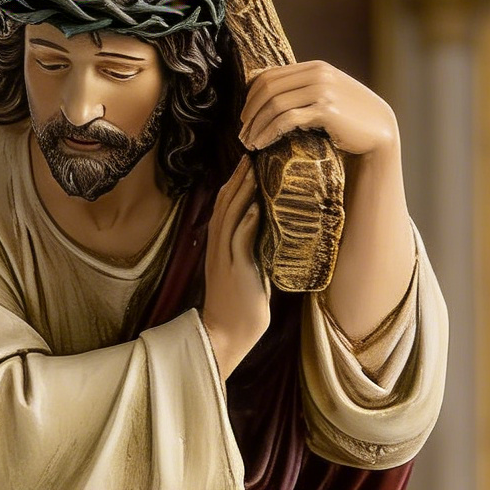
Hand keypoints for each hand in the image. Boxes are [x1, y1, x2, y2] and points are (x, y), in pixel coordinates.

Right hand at [200, 157, 270, 378]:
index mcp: (219, 247)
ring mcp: (224, 258)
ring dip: (242, 193)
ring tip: (254, 171)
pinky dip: (247, 222)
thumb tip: (272, 234)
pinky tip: (257, 206)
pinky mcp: (235, 271)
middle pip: (224, 205)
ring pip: (229, 217)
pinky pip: (239, 241)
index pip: (224, 208)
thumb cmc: (239, 307)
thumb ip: (253, 251)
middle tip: (251, 155)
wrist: (225, 334)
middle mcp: (217, 248)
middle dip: (237, 179)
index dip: (234, 185)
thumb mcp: (247, 272)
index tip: (248, 165)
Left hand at [239, 62, 397, 158]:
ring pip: (275, 104)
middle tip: (242, 134)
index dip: (251, 97)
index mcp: (315, 67)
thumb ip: (305, 90)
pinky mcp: (326, 111)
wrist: (379, 132)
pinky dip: (269, 132)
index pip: (270, 75)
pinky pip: (287, 120)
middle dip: (250, 112)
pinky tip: (262, 145)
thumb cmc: (350, 119)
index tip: (245, 117)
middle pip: (268, 88)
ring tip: (249, 143)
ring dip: (256, 125)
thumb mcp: (327, 96)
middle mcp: (318, 74)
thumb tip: (271, 97)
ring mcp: (323, 91)